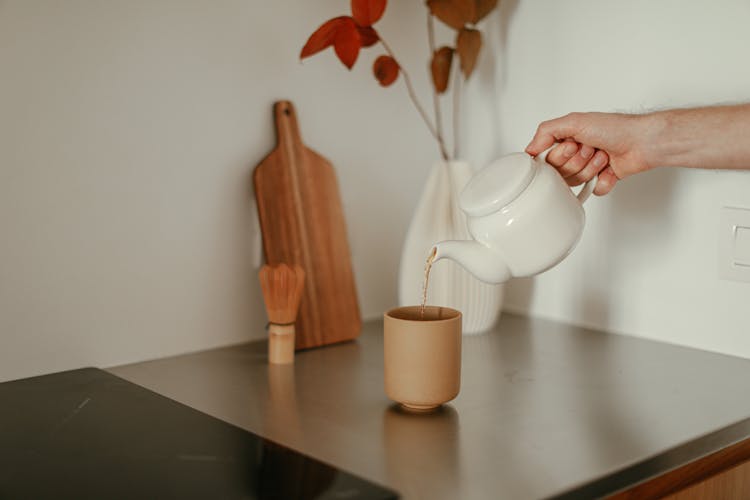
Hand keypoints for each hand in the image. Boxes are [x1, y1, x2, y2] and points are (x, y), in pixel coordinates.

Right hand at [525, 112, 653, 195]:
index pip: (548, 160)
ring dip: (591, 168)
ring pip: (577, 182)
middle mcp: (577, 153)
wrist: (643, 142)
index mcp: (567, 139)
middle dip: (577, 161)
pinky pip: (593, 190)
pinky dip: (603, 181)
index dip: (560, 156)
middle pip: (561, 172)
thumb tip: (530, 149)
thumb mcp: (574, 121)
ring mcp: (589, 167)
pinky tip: (610, 169)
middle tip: (590, 148)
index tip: (571, 145)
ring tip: (603, 156)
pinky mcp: (603, 179)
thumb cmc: (616, 128)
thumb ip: (546, 132)